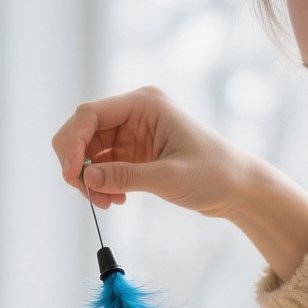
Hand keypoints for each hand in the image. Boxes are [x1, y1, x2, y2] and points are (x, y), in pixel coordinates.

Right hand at [52, 87, 307, 281]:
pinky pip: (102, 167)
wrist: (237, 188)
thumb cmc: (214, 173)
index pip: (90, 115)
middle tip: (85, 194)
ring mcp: (131, 133)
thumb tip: (88, 179)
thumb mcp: (169, 177)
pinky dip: (101, 185)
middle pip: (83, 131)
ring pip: (89, 152)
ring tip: (107, 203)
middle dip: (77, 163)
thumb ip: (126, 176)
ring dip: (89, 179)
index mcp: (144, 104)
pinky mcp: (133, 154)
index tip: (70, 175)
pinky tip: (115, 200)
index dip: (72, 143)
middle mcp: (134, 114)